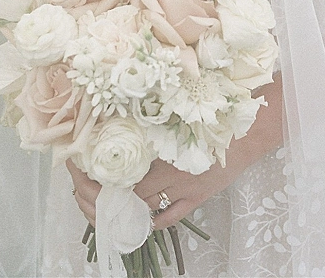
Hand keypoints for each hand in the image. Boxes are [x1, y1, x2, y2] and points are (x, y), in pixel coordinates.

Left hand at [67, 74, 281, 228]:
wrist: (252, 125)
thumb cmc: (214, 107)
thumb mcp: (177, 104)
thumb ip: (148, 110)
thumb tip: (113, 103)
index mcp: (159, 149)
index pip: (113, 174)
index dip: (88, 176)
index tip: (73, 165)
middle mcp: (168, 176)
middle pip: (120, 199)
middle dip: (93, 198)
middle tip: (79, 188)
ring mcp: (182, 191)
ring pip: (139, 213)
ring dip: (115, 212)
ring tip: (98, 203)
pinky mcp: (197, 199)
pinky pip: (167, 219)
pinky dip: (148, 221)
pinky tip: (134, 216)